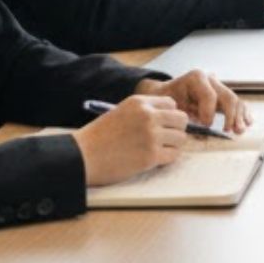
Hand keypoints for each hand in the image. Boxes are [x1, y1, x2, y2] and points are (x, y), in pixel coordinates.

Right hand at [72, 95, 187, 185]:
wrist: (82, 156)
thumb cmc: (99, 137)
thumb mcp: (122, 112)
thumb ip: (144, 112)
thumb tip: (168, 119)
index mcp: (140, 103)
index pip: (172, 104)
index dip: (169, 116)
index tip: (162, 126)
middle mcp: (148, 116)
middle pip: (182, 120)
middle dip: (175, 130)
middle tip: (164, 140)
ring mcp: (151, 136)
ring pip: (181, 138)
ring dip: (172, 145)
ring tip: (157, 150)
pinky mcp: (150, 156)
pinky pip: (173, 155)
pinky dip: (166, 159)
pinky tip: (153, 159)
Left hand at [134, 69, 249, 133]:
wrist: (163, 94)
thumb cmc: (163, 99)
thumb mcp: (167, 103)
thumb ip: (181, 111)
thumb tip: (201, 122)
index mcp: (196, 78)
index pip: (210, 95)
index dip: (209, 112)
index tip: (204, 125)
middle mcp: (210, 79)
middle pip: (227, 97)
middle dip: (231, 115)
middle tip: (229, 130)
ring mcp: (217, 87)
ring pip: (235, 100)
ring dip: (239, 116)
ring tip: (239, 130)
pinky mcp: (221, 96)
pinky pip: (236, 103)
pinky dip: (243, 112)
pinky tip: (247, 122)